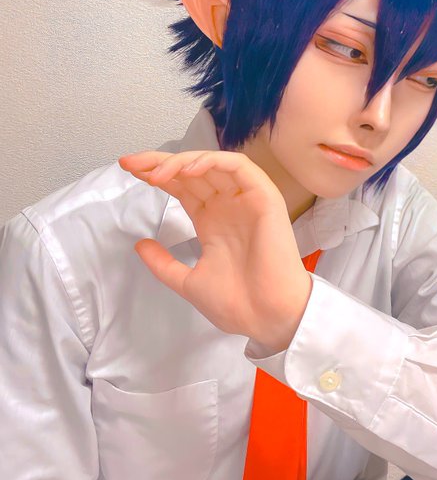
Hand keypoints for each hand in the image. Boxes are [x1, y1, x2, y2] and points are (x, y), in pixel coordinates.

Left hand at [118, 149, 312, 351]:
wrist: (266, 317)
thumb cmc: (235, 303)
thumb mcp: (187, 281)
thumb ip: (163, 263)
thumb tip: (140, 244)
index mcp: (211, 220)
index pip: (182, 186)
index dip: (156, 174)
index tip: (128, 170)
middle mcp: (227, 205)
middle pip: (191, 171)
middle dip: (159, 163)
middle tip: (130, 163)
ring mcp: (245, 199)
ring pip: (212, 164)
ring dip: (182, 162)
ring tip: (155, 172)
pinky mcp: (263, 196)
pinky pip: (238, 167)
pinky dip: (213, 162)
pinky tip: (188, 169)